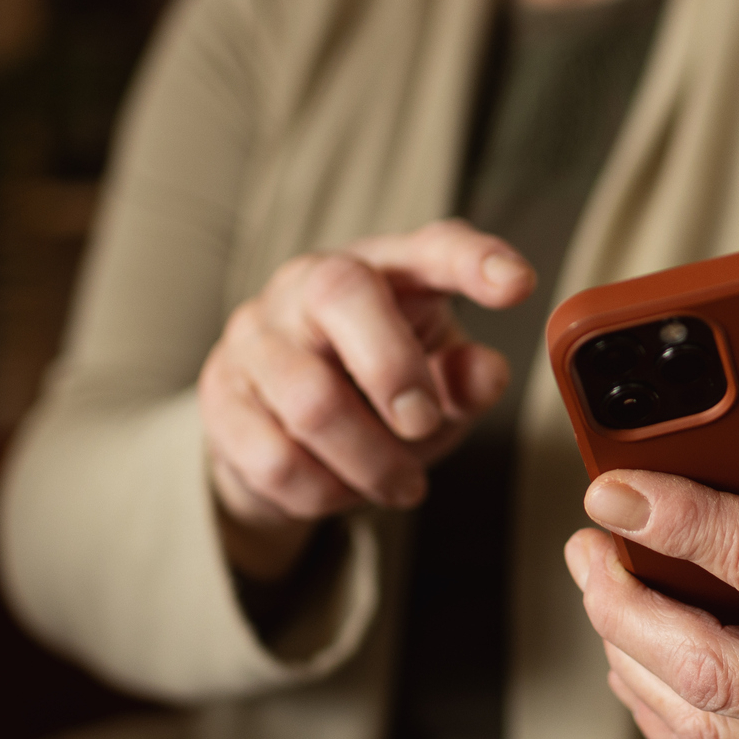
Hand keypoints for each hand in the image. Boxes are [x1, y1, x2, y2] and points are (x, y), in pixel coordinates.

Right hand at [200, 219, 534, 580]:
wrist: (284, 431)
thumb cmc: (378, 394)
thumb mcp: (437, 385)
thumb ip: (465, 379)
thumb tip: (486, 374)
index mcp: (382, 269)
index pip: (431, 246)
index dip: (474, 261)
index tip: (518, 284)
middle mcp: (307, 284)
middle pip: (341, 293)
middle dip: (393, 369)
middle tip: (423, 424)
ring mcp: (255, 335)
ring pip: (310, 398)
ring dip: (370, 461)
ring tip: (401, 484)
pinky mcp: (220, 395)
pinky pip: (273, 457)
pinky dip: (323, 492)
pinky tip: (343, 490)